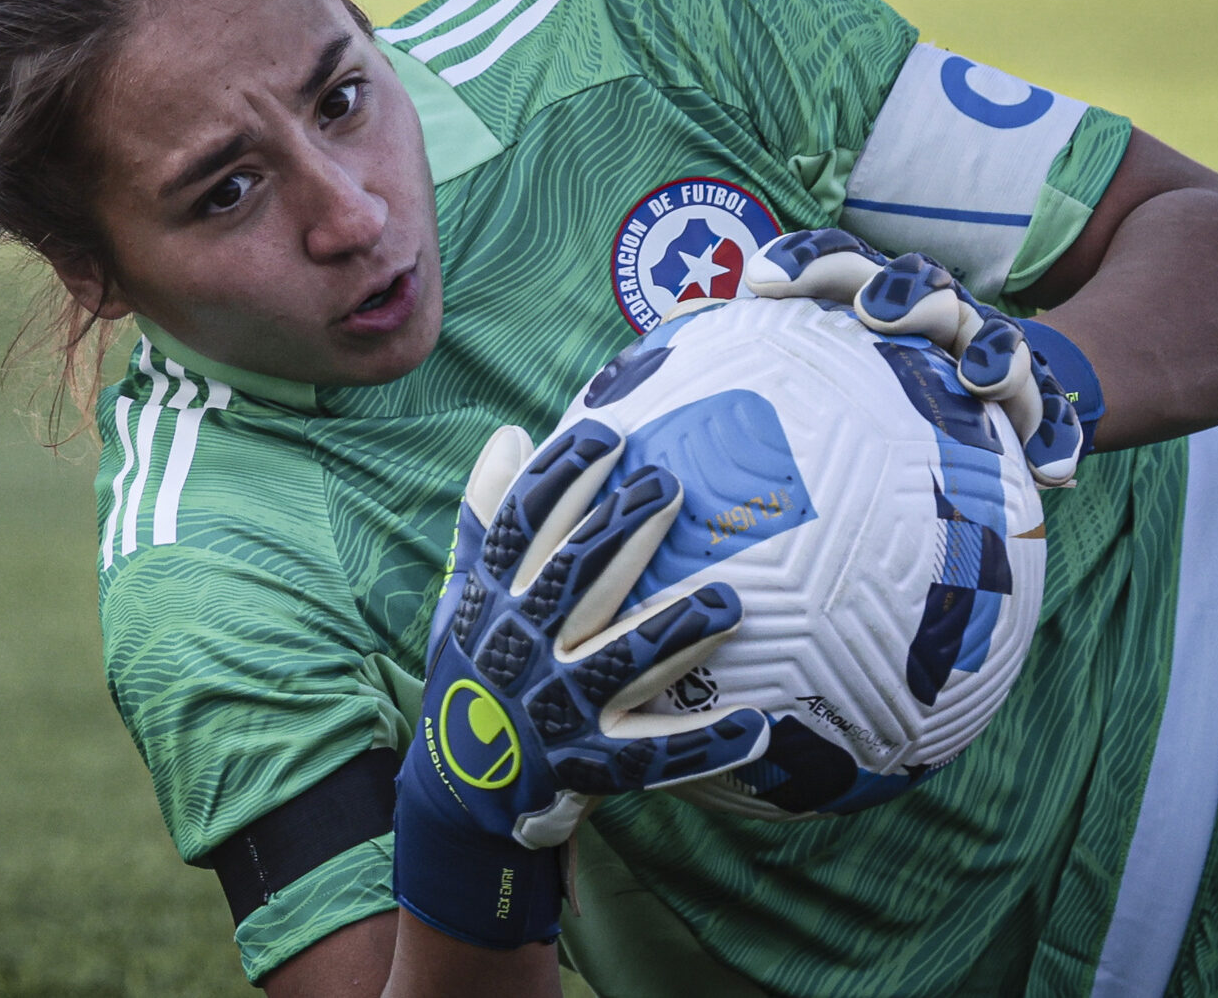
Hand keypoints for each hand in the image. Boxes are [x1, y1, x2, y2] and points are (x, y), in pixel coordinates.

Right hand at [393, 421, 769, 948]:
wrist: (460, 785)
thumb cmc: (474, 669)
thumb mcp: (463, 594)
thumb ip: (487, 517)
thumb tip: (511, 433)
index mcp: (494, 601)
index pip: (523, 528)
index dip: (561, 478)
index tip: (605, 434)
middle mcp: (523, 648)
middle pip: (577, 581)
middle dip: (623, 532)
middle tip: (670, 486)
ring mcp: (559, 708)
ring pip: (624, 664)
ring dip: (677, 633)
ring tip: (729, 602)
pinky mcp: (592, 762)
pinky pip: (656, 755)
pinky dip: (705, 745)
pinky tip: (757, 726)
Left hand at [744, 228, 1102, 486]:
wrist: (983, 393)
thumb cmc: (861, 396)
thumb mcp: (805, 383)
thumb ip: (736, 373)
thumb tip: (640, 381)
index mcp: (867, 300)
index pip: (831, 265)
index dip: (800, 265)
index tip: (761, 279)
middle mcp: (930, 317)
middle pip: (917, 288)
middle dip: (901, 292)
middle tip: (879, 314)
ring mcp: (987, 353)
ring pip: (993, 343)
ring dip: (990, 353)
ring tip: (981, 379)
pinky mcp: (1036, 401)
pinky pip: (1056, 418)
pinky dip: (1056, 439)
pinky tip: (1054, 474)